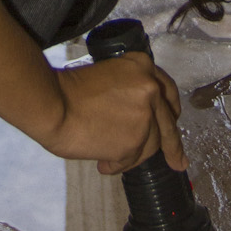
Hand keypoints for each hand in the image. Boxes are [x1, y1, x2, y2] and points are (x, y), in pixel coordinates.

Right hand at [39, 51, 186, 175]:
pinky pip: (132, 160)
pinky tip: (103, 163)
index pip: (167, 92)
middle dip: (173, 146)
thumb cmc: (67, 91)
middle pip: (167, 123)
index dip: (171, 111)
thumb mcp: (108, 76)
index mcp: (142, 66)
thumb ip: (129, 91)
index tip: (175, 122)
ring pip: (150, 145)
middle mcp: (149, 88)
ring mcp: (144, 116)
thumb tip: (138, 118)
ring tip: (107, 155)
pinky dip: (118, 164)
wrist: (52, 105)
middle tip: (177, 161)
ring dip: (131, 154)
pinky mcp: (135, 141)